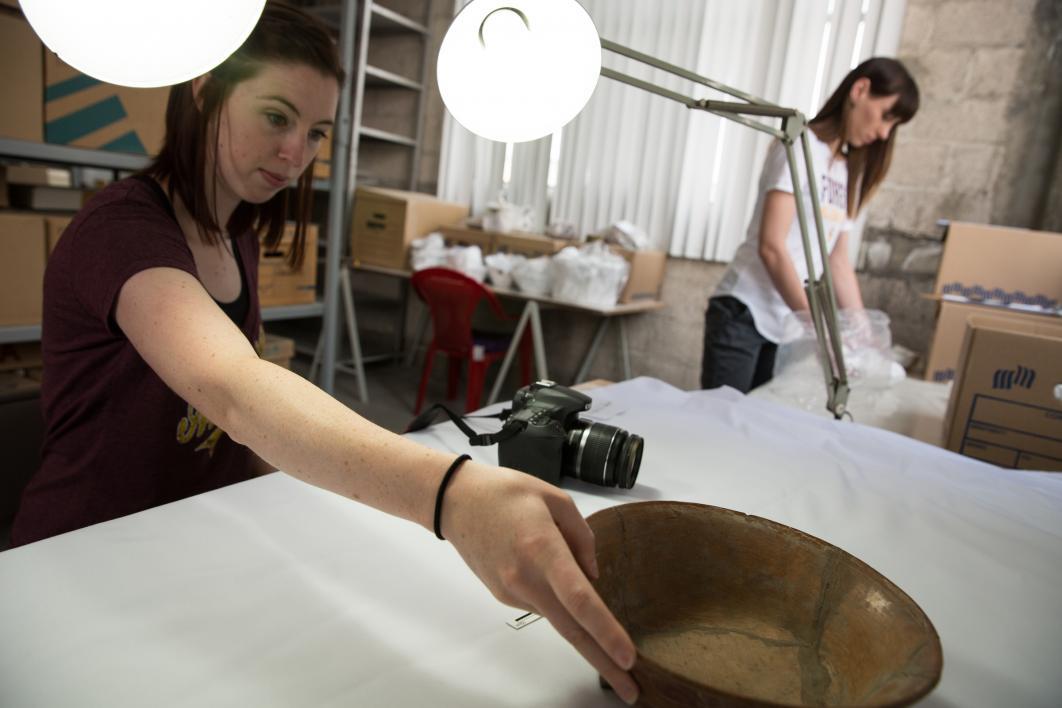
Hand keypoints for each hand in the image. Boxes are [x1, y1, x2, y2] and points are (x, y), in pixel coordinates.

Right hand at [440, 460, 638, 704]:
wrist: (455, 501)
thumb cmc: (505, 492)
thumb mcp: (554, 498)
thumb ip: (582, 537)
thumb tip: (594, 575)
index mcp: (542, 550)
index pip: (580, 600)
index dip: (606, 631)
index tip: (628, 657)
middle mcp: (526, 579)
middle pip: (572, 631)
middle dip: (604, 663)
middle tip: (631, 690)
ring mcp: (512, 591)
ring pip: (558, 616)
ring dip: (582, 624)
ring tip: (575, 584)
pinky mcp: (504, 596)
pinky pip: (542, 603)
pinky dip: (557, 599)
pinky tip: (548, 570)